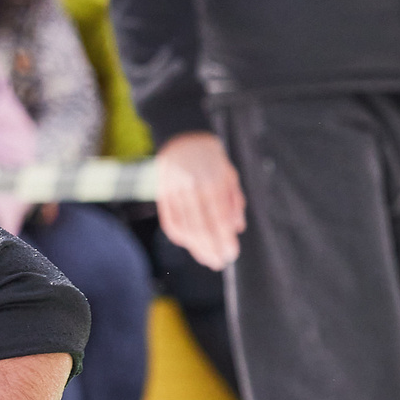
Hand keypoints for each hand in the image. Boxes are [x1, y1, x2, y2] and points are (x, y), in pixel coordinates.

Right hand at [152, 131, 245, 270]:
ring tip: (207, 259)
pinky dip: (179, 235)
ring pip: (185, 225)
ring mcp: (175, 189)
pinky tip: (189, 244)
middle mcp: (193, 185)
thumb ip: (235, 201)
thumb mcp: (229, 174)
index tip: (231, 255)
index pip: (219, 217)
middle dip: (211, 248)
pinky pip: (169, 219)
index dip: (224, 239)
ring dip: (196, 246)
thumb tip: (237, 229)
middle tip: (219, 263)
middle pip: (201, 225)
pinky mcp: (162, 192)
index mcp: (213, 180)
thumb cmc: (212, 158)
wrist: (182, 135)